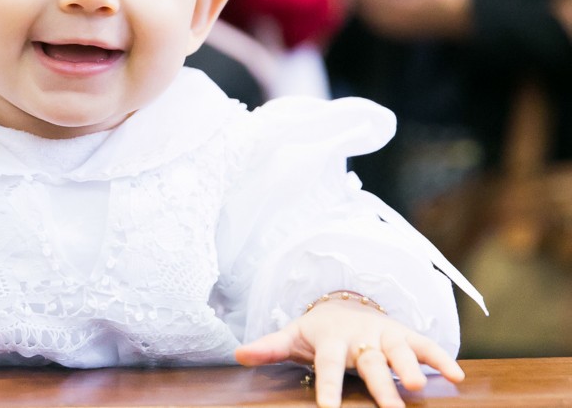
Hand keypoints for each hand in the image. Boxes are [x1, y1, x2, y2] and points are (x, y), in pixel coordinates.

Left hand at [235, 298, 463, 407]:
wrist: (342, 304)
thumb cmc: (317, 331)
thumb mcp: (292, 336)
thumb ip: (268, 346)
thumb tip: (236, 354)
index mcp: (330, 340)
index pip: (328, 367)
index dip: (328, 389)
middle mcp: (359, 336)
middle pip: (369, 362)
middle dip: (380, 384)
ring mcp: (383, 333)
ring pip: (397, 350)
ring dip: (409, 366)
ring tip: (418, 387)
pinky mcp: (403, 333)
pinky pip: (423, 344)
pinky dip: (439, 357)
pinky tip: (457, 376)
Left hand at [351, 0, 471, 39]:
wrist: (465, 18)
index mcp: (400, 2)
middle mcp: (394, 18)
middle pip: (363, 5)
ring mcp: (395, 27)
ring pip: (367, 15)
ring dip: (360, 1)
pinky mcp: (398, 32)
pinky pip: (375, 22)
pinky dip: (368, 11)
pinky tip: (367, 1)